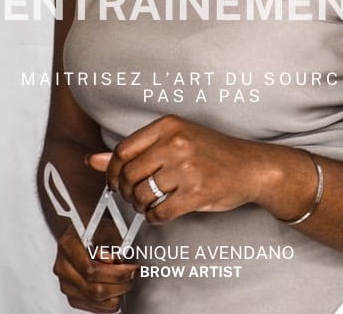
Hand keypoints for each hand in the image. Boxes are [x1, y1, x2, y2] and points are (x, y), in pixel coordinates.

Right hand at [53, 220, 137, 312]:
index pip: (91, 270)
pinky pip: (94, 308)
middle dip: (120, 285)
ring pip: (96, 301)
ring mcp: (66, 284)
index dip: (115, 273)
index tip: (132, 269)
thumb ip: (112, 241)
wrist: (80, 229)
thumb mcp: (105, 225)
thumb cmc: (93, 225)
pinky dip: (110, 301)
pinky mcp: (72, 296)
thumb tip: (116, 260)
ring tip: (126, 280)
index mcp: (68, 246)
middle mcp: (63, 267)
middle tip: (133, 275)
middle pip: (94, 290)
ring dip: (117, 294)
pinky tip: (117, 287)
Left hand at [89, 115, 271, 223]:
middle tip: (133, 195)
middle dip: (125, 191)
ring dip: (140, 206)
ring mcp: (187, 169)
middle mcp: (176, 144)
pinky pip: (159, 212)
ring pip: (141, 195)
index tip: (116, 180)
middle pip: (129, 174)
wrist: (250, 167)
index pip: (123, 150)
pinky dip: (155, 217)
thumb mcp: (173, 141)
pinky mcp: (197, 193)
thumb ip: (134, 150)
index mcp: (168, 126)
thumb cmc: (210, 152)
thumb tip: (92, 161)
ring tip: (149, 203)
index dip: (113, 171)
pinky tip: (162, 212)